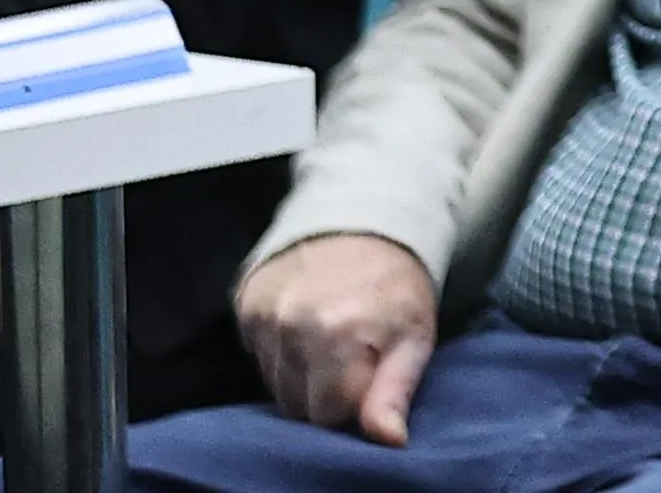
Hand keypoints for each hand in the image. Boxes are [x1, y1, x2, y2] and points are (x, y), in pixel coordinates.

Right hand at [237, 233, 438, 440]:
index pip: (329, 414)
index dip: (352, 401)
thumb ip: (396, 392)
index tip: (369, 373)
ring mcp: (264, 314)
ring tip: (330, 339)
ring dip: (301, 373)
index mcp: (339, 333)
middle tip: (352, 356)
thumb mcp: (414, 336)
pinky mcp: (245, 305)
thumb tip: (388, 440)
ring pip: (274, 384)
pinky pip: (258, 357)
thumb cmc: (396, 286)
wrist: (363, 220)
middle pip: (297, 404)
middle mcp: (293, 324)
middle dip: (324, 392)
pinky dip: (280, 351)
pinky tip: (305, 327)